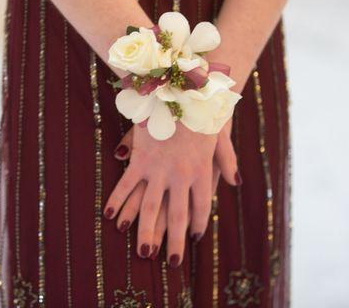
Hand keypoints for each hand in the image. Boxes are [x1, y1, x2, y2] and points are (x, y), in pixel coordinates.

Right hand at [106, 120, 239, 265]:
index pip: (200, 207)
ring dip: (146, 231)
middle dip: (175, 241)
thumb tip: (236, 183)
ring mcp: (159, 168)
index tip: (195, 239)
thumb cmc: (202, 108)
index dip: (198, 225)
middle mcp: (180, 175)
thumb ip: (227, 161)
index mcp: (201, 171)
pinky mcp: (140, 158)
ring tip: (143, 252)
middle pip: (177, 215)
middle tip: (173, 262)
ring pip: (151, 207)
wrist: (178, 86)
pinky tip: (112, 218)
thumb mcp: (219, 136)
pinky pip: (127, 185)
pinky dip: (119, 202)